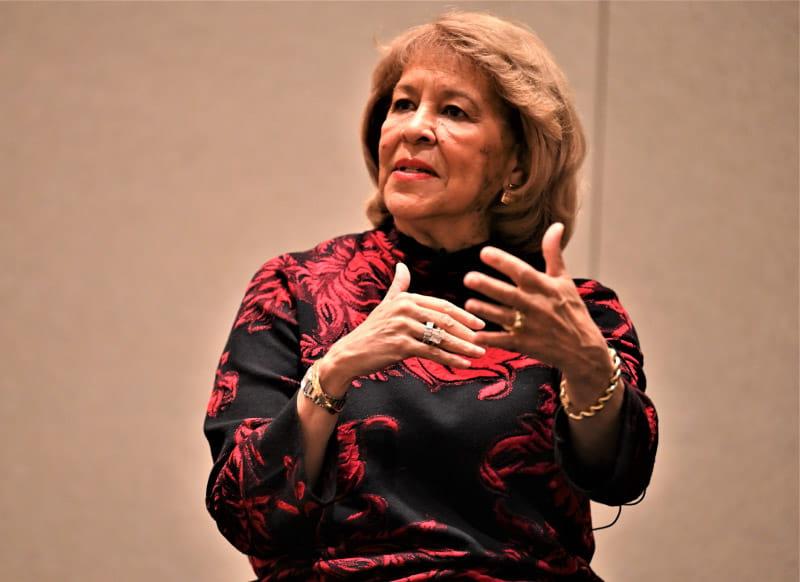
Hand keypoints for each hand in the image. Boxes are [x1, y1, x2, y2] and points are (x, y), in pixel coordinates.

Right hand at [318, 262, 486, 395]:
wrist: (351, 353)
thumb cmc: (372, 330)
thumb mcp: (386, 305)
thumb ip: (398, 287)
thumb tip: (402, 266)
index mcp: (406, 298)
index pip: (442, 305)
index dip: (464, 315)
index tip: (480, 324)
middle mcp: (405, 309)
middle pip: (445, 320)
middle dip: (467, 331)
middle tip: (484, 340)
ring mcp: (403, 327)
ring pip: (441, 337)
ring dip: (463, 347)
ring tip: (479, 354)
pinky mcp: (400, 345)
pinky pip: (431, 352)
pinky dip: (450, 359)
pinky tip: (463, 364)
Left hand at [463, 223, 611, 400]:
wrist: (583, 349)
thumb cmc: (572, 311)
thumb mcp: (564, 280)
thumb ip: (553, 254)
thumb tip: (556, 225)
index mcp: (544, 287)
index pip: (522, 271)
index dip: (503, 262)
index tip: (484, 252)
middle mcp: (536, 305)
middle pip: (508, 294)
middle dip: (488, 286)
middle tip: (468, 278)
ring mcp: (530, 326)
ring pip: (503, 317)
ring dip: (485, 310)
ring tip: (468, 303)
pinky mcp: (525, 344)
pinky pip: (504, 341)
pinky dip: (489, 339)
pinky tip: (474, 335)